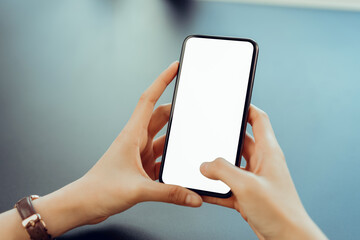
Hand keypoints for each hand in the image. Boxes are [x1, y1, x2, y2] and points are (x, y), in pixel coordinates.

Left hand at [0, 62, 202, 238]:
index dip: (162, 81)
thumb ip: (169, 192)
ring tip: (193, 139)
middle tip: (194, 107)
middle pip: (160, 117)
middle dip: (177, 111)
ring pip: (163, 139)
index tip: (174, 68)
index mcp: (132, 135)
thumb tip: (193, 196)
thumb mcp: (138, 189)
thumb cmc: (99, 190)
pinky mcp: (141, 168)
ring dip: (176, 139)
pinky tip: (180, 168)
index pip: (149, 100)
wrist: (83, 205)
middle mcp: (136, 141)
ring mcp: (139, 154)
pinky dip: (172, 162)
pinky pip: (162, 160)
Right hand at [200, 105, 326, 239]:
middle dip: (223, 139)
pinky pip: (228, 186)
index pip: (259, 120)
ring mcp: (254, 179)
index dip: (246, 108)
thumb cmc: (280, 212)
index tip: (232, 102)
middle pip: (240, 142)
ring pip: (231, 165)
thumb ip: (223, 171)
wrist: (287, 239)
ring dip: (217, 166)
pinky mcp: (248, 195)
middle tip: (207, 134)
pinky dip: (216, 187)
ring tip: (202, 165)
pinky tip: (204, 190)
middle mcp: (262, 163)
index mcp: (268, 152)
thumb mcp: (247, 185)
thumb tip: (205, 165)